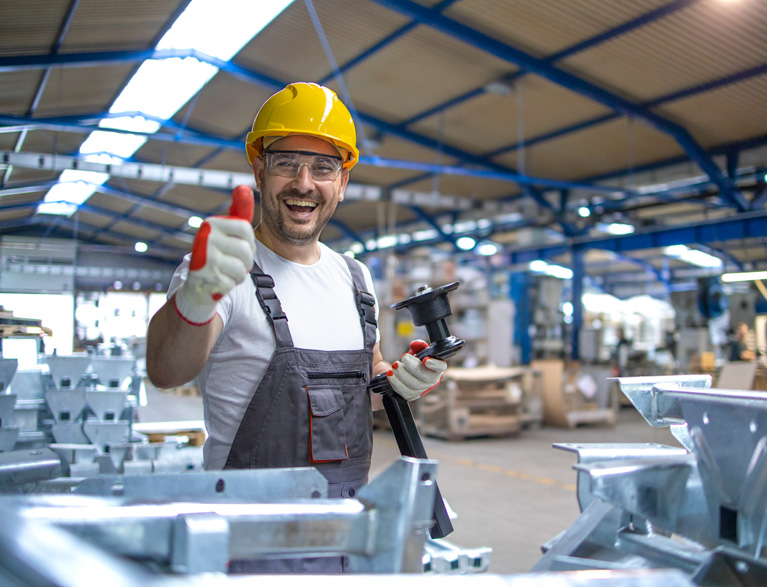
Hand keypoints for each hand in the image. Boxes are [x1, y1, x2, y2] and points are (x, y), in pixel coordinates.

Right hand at [174, 185, 255, 324]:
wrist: (197, 286)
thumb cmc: (218, 255)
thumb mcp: (227, 232)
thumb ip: (238, 212)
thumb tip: (244, 187)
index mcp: (212, 223)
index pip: (246, 229)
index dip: (250, 243)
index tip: (242, 247)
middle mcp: (205, 237)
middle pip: (245, 250)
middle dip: (246, 262)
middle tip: (235, 263)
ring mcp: (204, 257)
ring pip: (241, 269)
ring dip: (239, 275)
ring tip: (227, 272)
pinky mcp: (205, 277)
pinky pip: (232, 282)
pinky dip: (229, 285)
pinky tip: (219, 281)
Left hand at [387, 340, 446, 400]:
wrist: (404, 371)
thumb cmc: (415, 360)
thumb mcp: (418, 351)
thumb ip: (418, 346)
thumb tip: (415, 344)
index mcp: (437, 367)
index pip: (440, 367)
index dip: (435, 364)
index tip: (425, 360)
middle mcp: (432, 380)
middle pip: (426, 377)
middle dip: (413, 367)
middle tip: (403, 357)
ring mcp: (422, 390)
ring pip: (414, 385)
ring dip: (402, 374)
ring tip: (395, 365)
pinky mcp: (412, 395)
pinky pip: (404, 391)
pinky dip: (396, 382)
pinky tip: (390, 374)